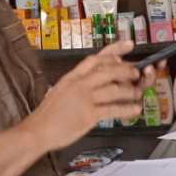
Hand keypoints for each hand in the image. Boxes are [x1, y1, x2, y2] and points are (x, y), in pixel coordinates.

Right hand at [26, 41, 153, 150]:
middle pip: (109, 70)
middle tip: (136, 73)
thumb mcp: (61, 89)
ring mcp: (84, 99)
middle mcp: (80, 84)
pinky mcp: (89, 115)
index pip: (96, 58)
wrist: (38, 130)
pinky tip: (135, 109)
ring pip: (114, 89)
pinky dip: (127, 109)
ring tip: (137, 93)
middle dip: (126, 71)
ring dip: (130, 91)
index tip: (129, 45)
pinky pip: (113, 109)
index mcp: (73, 76)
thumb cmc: (49, 114)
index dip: (115, 50)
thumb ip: (78, 82)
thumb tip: (98, 76)